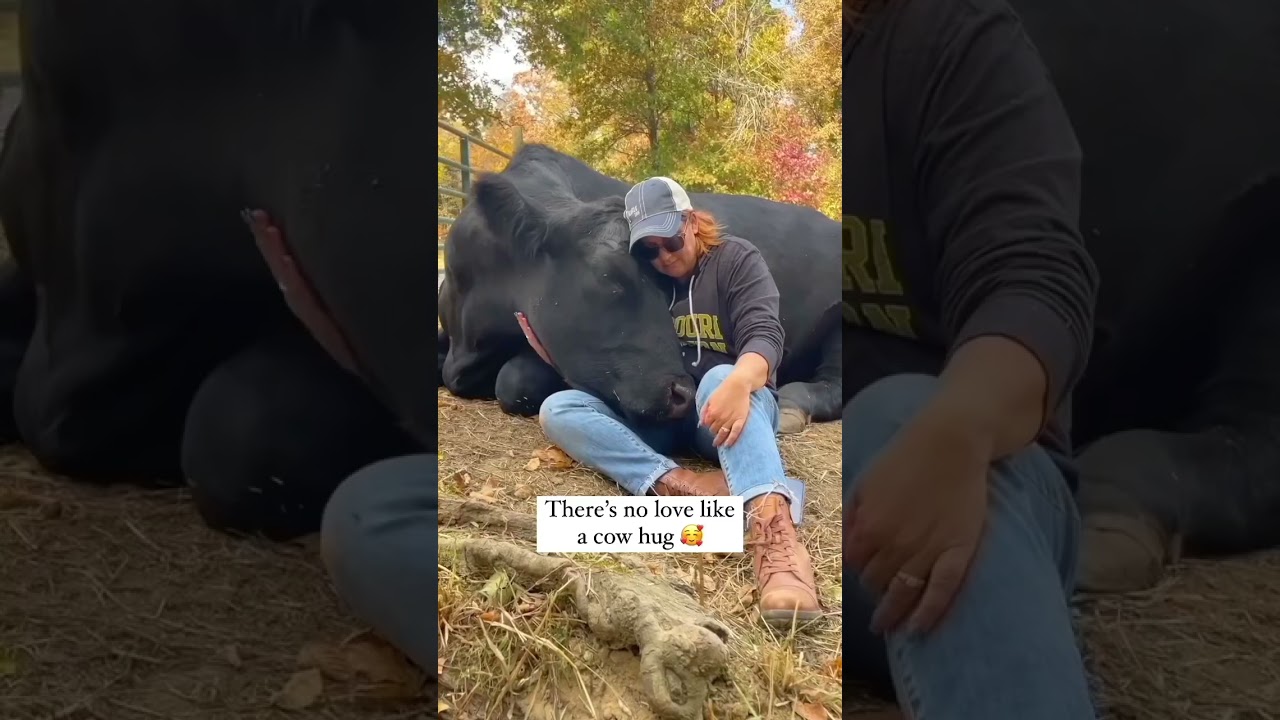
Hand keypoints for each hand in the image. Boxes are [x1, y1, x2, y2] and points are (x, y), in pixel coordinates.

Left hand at [700, 375, 751, 446]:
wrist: (738, 385)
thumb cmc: (723, 391)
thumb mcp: (709, 399)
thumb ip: (704, 411)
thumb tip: (701, 424)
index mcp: (711, 413)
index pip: (707, 425)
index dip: (708, 427)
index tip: (710, 427)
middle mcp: (720, 418)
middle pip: (714, 430)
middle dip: (714, 432)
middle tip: (715, 434)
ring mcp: (730, 420)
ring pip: (722, 434)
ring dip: (719, 440)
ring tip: (718, 444)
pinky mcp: (740, 420)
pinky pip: (734, 433)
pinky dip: (730, 440)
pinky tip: (727, 445)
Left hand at [844, 400, 990, 634]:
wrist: (950, 442)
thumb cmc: (905, 458)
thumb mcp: (865, 484)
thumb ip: (854, 517)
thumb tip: (848, 546)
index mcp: (869, 527)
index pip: (854, 564)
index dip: (858, 569)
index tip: (864, 572)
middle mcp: (894, 545)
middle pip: (876, 582)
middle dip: (874, 589)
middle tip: (880, 595)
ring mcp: (926, 551)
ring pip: (903, 593)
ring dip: (893, 612)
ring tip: (890, 626)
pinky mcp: (957, 552)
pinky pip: (940, 592)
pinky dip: (928, 614)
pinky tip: (919, 628)